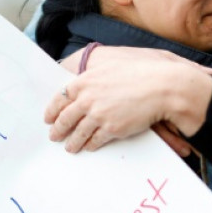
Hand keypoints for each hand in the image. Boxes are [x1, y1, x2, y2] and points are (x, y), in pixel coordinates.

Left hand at [45, 46, 211, 152]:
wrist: (163, 86)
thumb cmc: (143, 71)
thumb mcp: (114, 65)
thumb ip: (96, 75)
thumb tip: (88, 83)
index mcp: (85, 80)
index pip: (60, 98)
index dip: (52, 110)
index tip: (49, 117)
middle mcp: (88, 98)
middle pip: (65, 118)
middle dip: (58, 129)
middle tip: (54, 135)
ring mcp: (98, 115)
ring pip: (78, 133)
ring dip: (72, 142)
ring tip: (70, 147)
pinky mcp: (111, 128)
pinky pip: (95, 140)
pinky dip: (91, 145)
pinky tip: (89, 147)